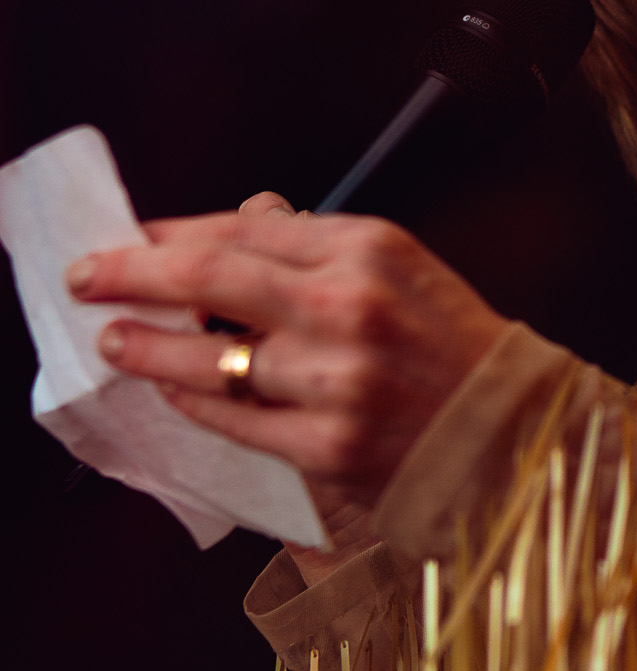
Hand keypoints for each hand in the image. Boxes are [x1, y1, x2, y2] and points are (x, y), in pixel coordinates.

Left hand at [66, 192, 507, 506]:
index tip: (129, 236)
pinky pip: (235, 418)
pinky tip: (174, 388)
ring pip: (212, 356)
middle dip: (133, 273)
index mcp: (370, 247)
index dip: (173, 232)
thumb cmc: (452, 348)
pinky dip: (195, 400)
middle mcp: (350, 305)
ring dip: (149, 347)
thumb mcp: (400, 266)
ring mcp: (337, 379)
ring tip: (116, 341)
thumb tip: (231, 227)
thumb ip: (316, 245)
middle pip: (211, 276)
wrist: (515, 435)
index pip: (244, 226)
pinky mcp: (328, 445)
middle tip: (88, 277)